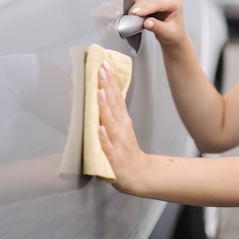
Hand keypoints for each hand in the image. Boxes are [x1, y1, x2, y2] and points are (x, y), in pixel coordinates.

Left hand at [97, 60, 145, 193]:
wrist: (139, 174)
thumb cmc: (126, 151)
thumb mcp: (119, 127)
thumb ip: (110, 112)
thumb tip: (99, 93)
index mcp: (121, 120)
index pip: (116, 96)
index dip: (110, 79)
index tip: (104, 64)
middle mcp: (120, 128)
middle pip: (113, 103)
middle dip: (107, 85)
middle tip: (101, 68)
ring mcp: (117, 142)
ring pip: (110, 121)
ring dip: (105, 106)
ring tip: (100, 91)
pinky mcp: (113, 158)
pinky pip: (107, 147)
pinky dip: (104, 137)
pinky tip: (100, 128)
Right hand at [129, 0, 186, 46]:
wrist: (174, 36)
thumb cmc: (175, 34)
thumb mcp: (167, 33)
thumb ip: (157, 27)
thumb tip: (147, 22)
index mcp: (176, 2)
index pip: (158, 2)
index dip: (146, 7)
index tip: (136, 13)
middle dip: (138, 8)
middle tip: (131, 18)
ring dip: (136, 8)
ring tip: (133, 19)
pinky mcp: (151, 0)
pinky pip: (140, 2)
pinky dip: (136, 8)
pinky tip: (135, 16)